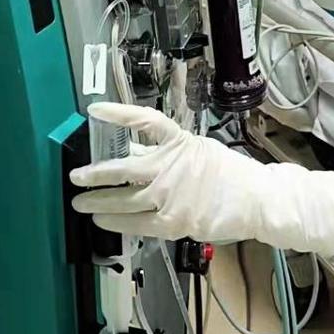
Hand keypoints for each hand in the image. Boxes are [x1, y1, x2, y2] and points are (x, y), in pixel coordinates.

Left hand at [71, 102, 265, 243]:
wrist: (257, 199)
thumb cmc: (230, 174)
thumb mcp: (197, 151)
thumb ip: (165, 153)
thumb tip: (133, 152)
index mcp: (180, 143)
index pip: (145, 121)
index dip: (118, 114)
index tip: (94, 110)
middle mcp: (172, 167)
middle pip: (124, 167)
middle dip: (96, 173)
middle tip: (76, 176)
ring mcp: (171, 195)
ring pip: (124, 199)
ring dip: (98, 202)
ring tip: (82, 203)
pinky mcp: (174, 222)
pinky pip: (137, 223)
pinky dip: (116, 223)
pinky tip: (103, 221)